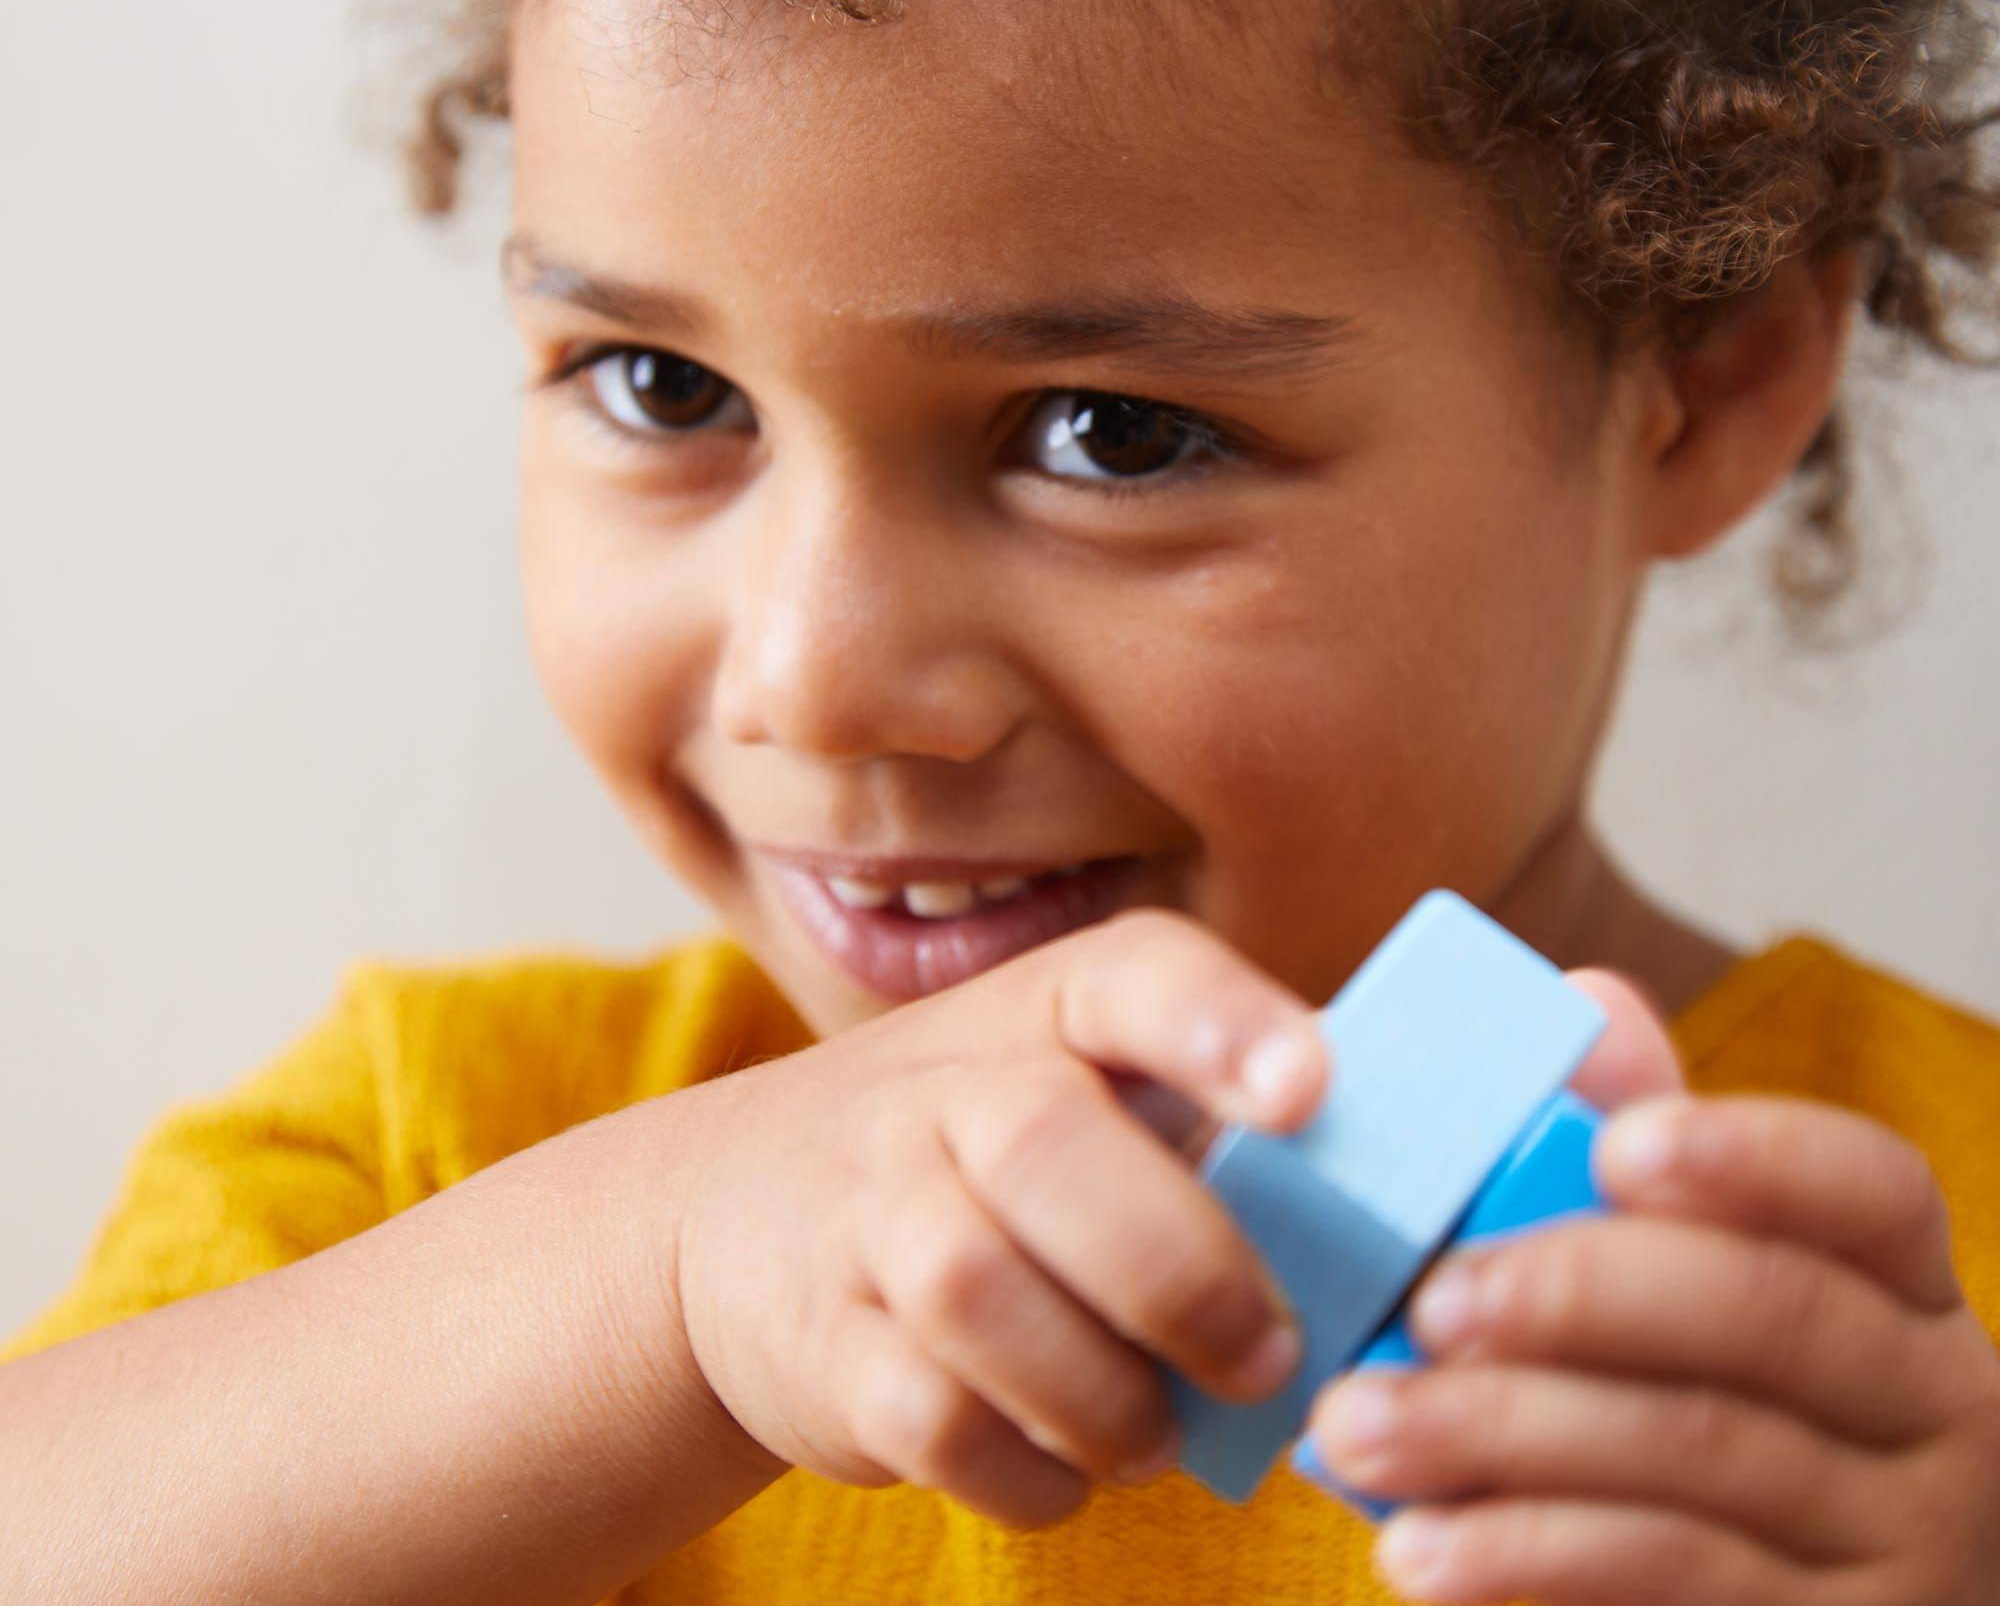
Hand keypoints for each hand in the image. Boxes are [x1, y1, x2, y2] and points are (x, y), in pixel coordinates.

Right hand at [661, 909, 1333, 1528]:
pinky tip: (1070, 1465)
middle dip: (1179, 1268)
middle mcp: (944, 1087)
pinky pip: (925, 1416)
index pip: (1133, 973)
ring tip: (1159, 1430)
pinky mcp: (822, 1340)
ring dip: (1099, 1388)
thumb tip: (1420, 1201)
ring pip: (975, 1287)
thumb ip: (1219, 1122)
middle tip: (1267, 1355)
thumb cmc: (981, 1152)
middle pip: (1043, 1140)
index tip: (1309, 1090)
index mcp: (1046, 1009)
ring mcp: (866, 1209)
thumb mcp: (1079, 1088)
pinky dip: (1025, 1469)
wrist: (738, 1216)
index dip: (1221, 1023)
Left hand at [1300, 1074, 1999, 1601]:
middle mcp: (1934, 1407)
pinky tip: (1419, 1546)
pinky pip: (1674, 1586)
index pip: (1871, 1189)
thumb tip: (1585, 999)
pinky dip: (1528, 1559)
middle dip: (1580, 1293)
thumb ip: (1646, 1155)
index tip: (1615, 1144)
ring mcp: (1899, 1546)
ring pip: (1699, 1458)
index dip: (1752, 1157)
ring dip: (1506, 1435)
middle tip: (1429, 1299)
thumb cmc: (1717, 1400)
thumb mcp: (1697, 1278)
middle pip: (1770, 1317)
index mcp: (1902, 1285)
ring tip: (1360, 1423)